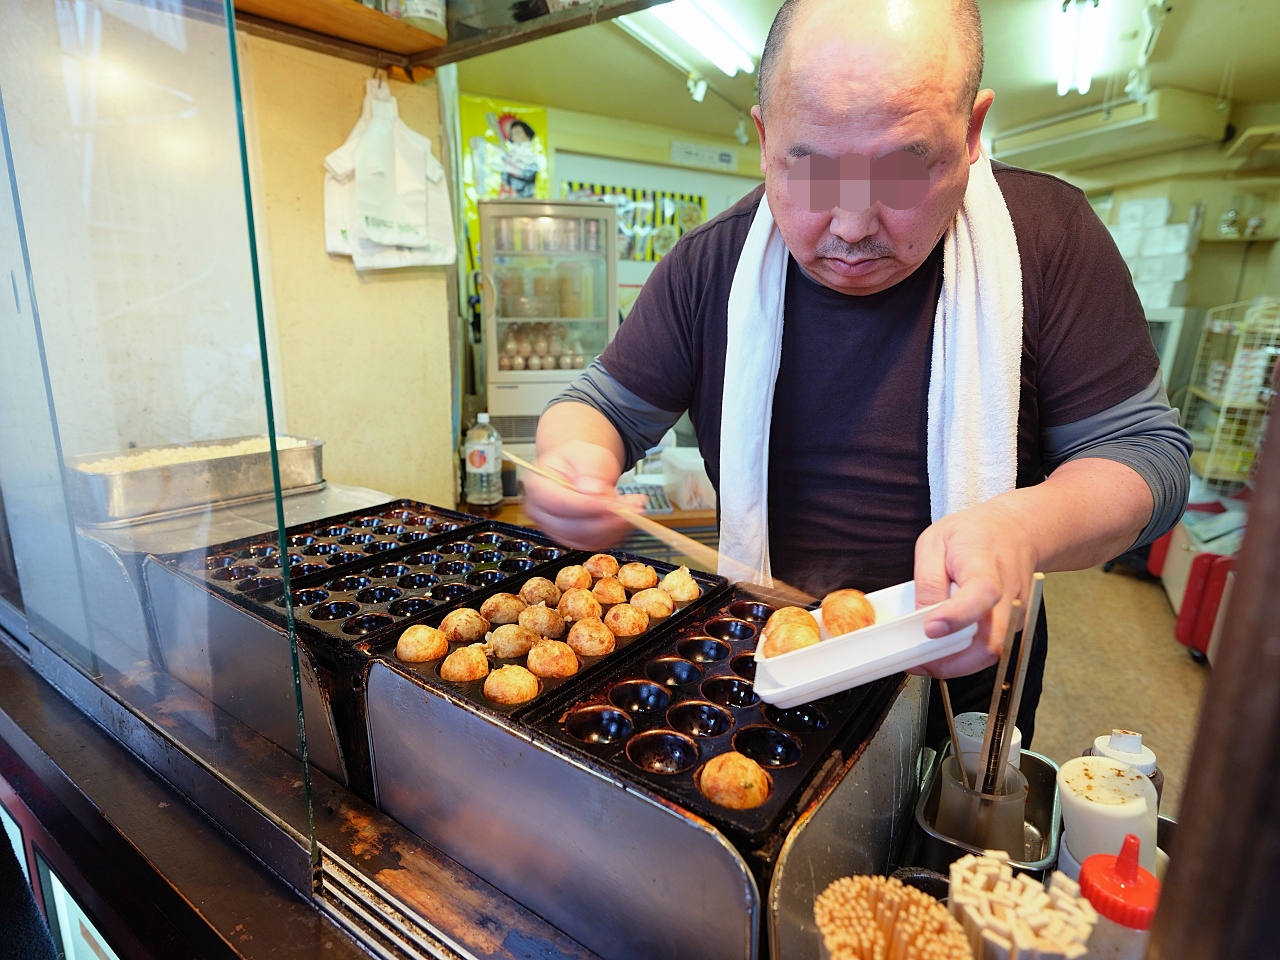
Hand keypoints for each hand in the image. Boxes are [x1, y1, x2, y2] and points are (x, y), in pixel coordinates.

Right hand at [521, 441, 647, 549]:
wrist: (579, 469)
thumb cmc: (579, 460)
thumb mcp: (588, 454)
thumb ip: (591, 470)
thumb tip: (593, 491)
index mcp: (537, 486)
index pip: (557, 503)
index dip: (586, 506)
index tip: (610, 503)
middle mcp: (541, 513)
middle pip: (572, 527)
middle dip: (606, 520)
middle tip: (632, 506)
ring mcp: (555, 530)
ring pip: (587, 539)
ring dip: (615, 527)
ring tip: (633, 506)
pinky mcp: (572, 540)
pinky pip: (595, 543)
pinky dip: (615, 533)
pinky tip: (625, 515)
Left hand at [907, 498, 1037, 678]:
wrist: (1016, 531)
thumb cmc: (975, 534)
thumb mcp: (935, 543)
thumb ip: (928, 582)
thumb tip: (921, 619)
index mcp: (985, 565)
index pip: (981, 594)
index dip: (957, 616)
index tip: (931, 629)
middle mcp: (1008, 594)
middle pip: (989, 641)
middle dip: (950, 661)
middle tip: (918, 661)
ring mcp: (1016, 613)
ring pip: (989, 653)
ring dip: (955, 664)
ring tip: (926, 656)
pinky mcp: (1014, 626)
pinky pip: (988, 648)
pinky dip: (965, 655)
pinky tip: (946, 644)